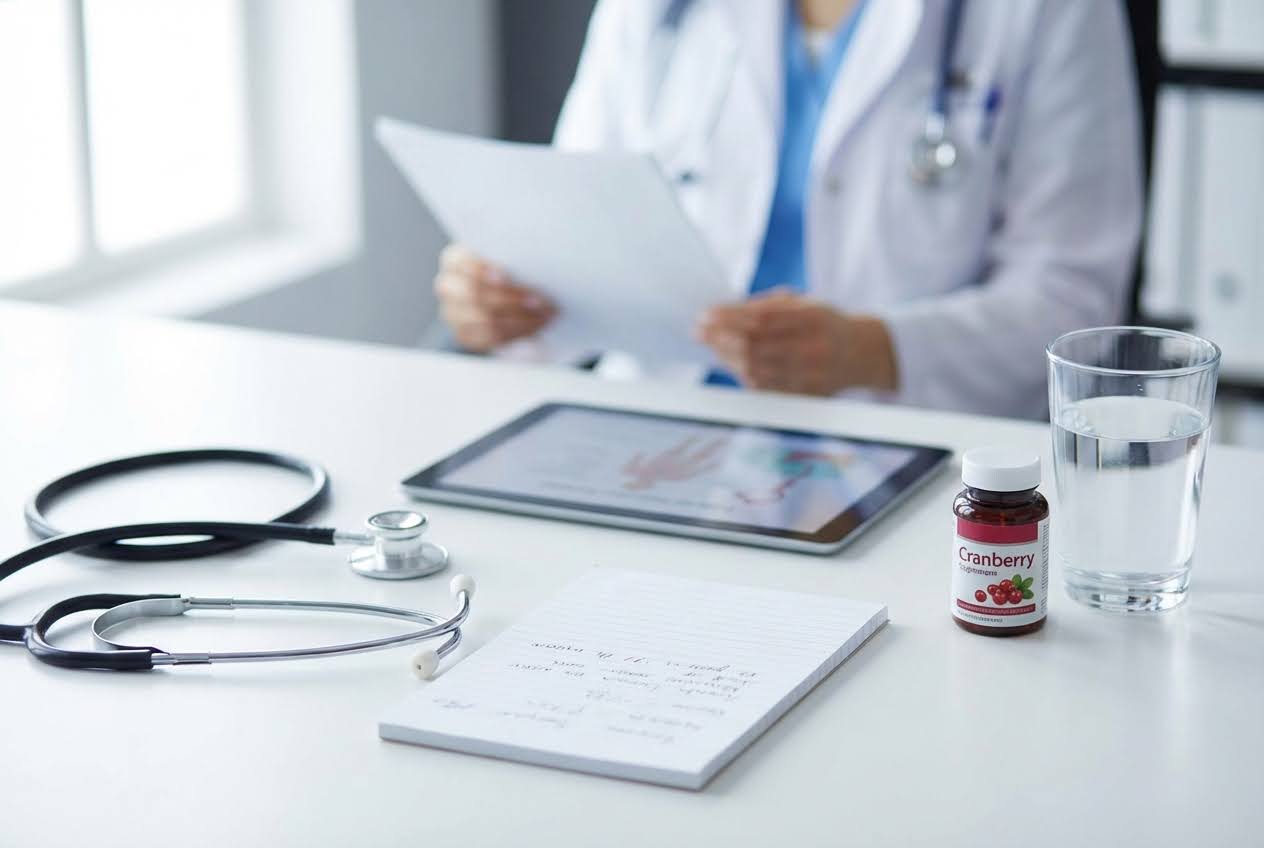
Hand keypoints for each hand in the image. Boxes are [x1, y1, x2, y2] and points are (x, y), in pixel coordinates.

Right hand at [434, 243, 556, 352]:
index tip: (505, 276)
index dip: (482, 269)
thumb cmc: (506, 271)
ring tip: (544, 316)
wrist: (495, 300)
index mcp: (454, 260)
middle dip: (510, 298)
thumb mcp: (507, 260)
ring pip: (485, 319)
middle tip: (539, 301)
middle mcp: (448, 286)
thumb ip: (514, 261)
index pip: (461, 262)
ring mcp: (452, 313)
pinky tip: (535, 326)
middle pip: (475, 294)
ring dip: (520, 319)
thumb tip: (538, 267)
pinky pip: (490, 338)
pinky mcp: (464, 335)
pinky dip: (517, 332)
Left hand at [696, 290, 897, 394]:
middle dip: (721, 338)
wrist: (861, 354)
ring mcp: (810, 375)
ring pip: (755, 369)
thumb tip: (723, 312)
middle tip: (700, 331)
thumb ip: (767, 305)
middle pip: (755, 346)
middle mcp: (813, 348)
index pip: (761, 318)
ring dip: (726, 357)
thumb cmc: (823, 323)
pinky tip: (730, 362)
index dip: (729, 317)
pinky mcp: (804, 395)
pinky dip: (741, 373)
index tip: (705, 314)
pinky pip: (764, 387)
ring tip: (712, 345)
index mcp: (814, 318)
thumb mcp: (804, 303)